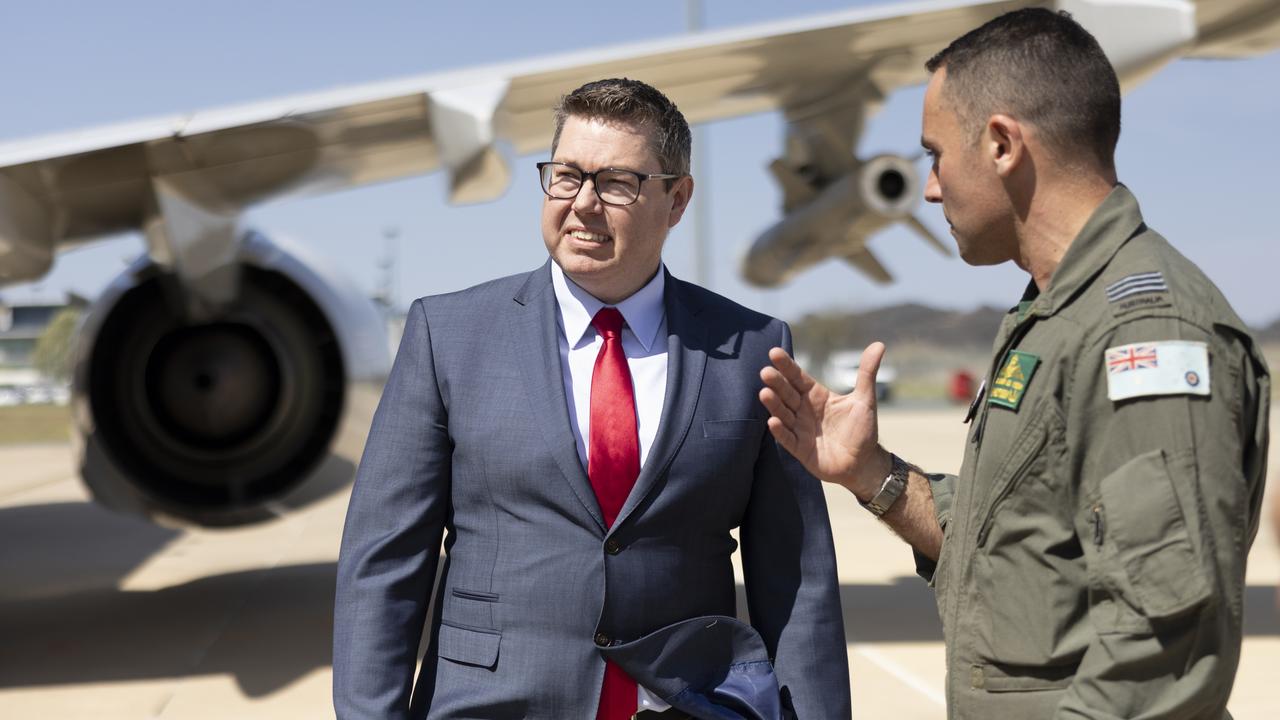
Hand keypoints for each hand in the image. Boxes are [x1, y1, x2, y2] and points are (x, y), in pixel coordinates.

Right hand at [759, 343, 891, 498]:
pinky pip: (787, 439)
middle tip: (765, 372)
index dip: (787, 366)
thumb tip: (879, 344)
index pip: (798, 377)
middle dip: (777, 383)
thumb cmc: (863, 430)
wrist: (863, 463)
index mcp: (817, 396)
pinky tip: (773, 421)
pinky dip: (780, 431)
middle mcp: (804, 410)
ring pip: (783, 414)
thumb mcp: (865, 399)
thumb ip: (867, 373)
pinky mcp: (799, 449)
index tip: (775, 352)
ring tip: (764, 393)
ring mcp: (800, 429)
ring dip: (774, 404)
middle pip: (787, 393)